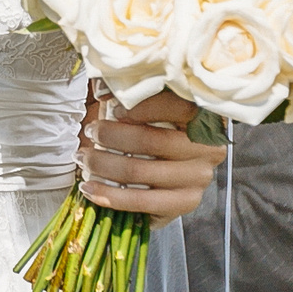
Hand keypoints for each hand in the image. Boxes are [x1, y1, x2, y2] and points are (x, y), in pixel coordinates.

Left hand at [77, 86, 221, 222]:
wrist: (170, 176)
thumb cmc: (155, 133)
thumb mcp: (148, 109)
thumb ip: (132, 95)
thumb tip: (101, 88)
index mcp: (205, 119)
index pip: (179, 107)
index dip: (145, 107)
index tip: (114, 109)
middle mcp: (208, 149)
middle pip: (152, 141)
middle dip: (111, 136)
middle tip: (90, 131)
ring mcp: (198, 179)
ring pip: (141, 170)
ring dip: (103, 165)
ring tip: (84, 159)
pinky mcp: (184, 203)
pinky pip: (142, 202)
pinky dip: (110, 195)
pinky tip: (90, 188)